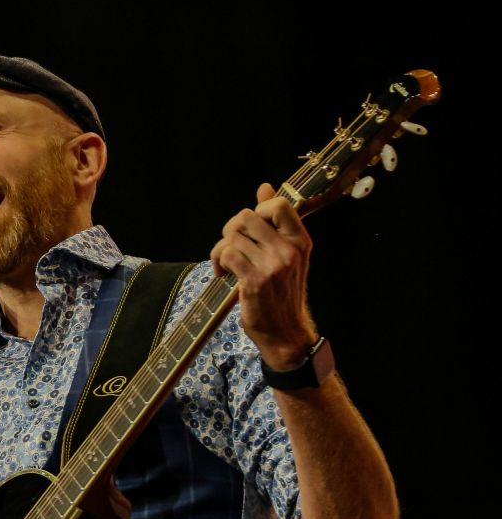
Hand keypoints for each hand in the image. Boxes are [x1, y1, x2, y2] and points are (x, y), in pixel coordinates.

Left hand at [210, 182, 316, 368]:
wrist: (285, 332)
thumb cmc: (282, 291)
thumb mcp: (286, 254)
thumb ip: (274, 220)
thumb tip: (265, 187)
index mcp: (300, 241)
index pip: (279, 204)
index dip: (257, 210)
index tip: (251, 229)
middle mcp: (289, 251)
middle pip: (245, 217)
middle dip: (231, 229)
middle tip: (232, 247)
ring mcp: (273, 266)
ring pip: (231, 236)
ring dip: (221, 249)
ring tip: (227, 264)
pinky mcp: (254, 281)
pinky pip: (226, 254)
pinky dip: (217, 262)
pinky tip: (223, 274)